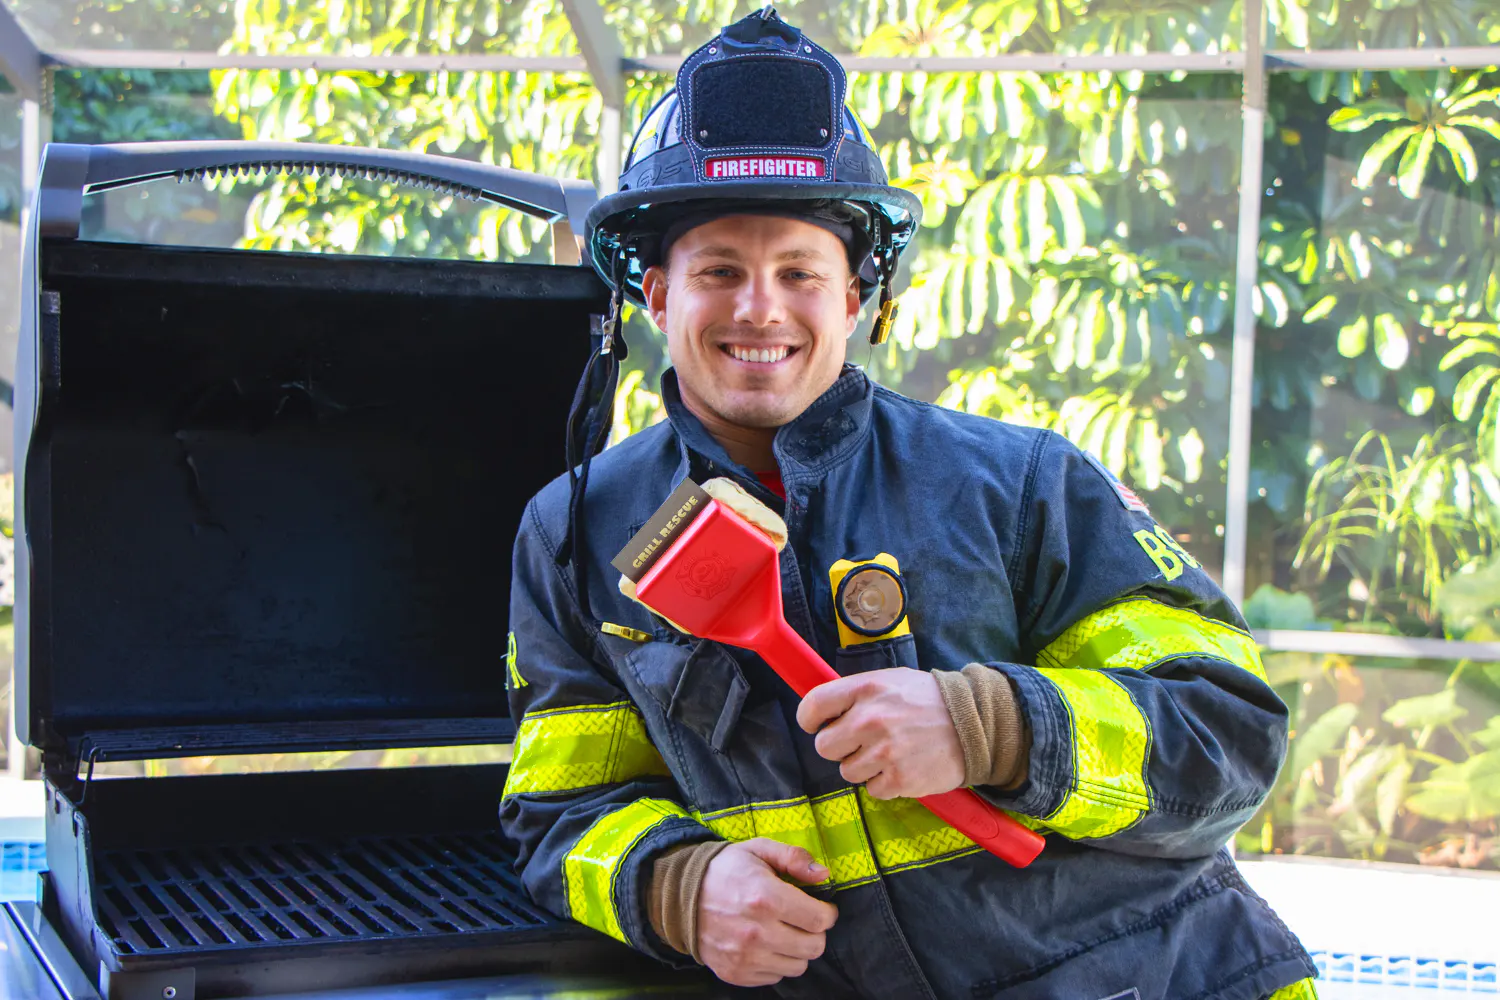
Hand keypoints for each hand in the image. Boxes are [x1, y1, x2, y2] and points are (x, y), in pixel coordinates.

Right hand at [696, 839, 838, 987]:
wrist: (680, 896)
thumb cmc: (725, 870)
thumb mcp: (758, 850)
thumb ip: (794, 858)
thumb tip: (823, 875)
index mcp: (766, 898)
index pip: (820, 920)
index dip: (827, 913)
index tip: (821, 908)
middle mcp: (757, 932)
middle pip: (814, 947)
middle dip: (815, 932)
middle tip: (804, 920)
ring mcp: (745, 957)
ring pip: (798, 966)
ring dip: (797, 949)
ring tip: (784, 931)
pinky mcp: (736, 973)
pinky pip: (775, 976)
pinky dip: (776, 962)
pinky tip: (766, 943)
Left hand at [796, 667, 964, 798]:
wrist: (975, 724)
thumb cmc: (928, 700)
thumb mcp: (891, 680)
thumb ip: (856, 693)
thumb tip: (823, 711)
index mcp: (866, 689)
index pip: (813, 706)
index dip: (810, 719)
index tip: (816, 725)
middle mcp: (870, 719)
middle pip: (824, 747)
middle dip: (840, 746)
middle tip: (862, 741)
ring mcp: (884, 752)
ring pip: (847, 771)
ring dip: (863, 766)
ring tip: (889, 752)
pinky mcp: (899, 780)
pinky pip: (872, 789)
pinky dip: (885, 783)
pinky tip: (902, 766)